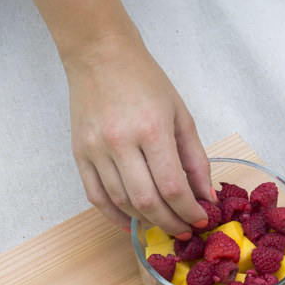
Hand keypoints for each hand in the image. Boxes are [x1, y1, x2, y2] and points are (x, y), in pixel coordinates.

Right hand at [65, 34, 213, 236]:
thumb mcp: (180, 114)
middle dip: (170, 223)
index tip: (201, 218)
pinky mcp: (79, 154)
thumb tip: (206, 196)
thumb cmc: (144, 80)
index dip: (189, 211)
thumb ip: (195, 159)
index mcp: (151, 129)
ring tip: (163, 224)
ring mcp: (95, 150)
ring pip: (121, 202)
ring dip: (145, 221)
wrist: (100, 55)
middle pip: (147, 201)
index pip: (172, 187)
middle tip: (184, 230)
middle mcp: (120, 142)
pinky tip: (131, 221)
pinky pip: (95, 196)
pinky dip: (114, 215)